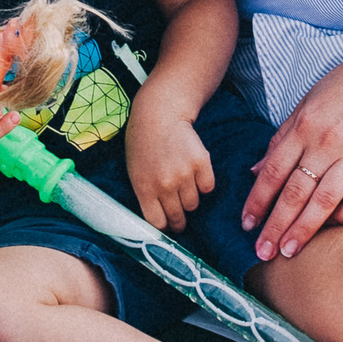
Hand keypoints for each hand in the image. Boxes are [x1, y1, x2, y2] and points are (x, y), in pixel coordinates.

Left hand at [124, 98, 214, 231]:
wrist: (159, 114)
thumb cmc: (143, 143)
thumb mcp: (135, 172)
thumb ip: (146, 195)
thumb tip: (160, 220)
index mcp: (144, 189)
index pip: (158, 223)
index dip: (164, 227)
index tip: (167, 225)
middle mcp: (165, 185)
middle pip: (178, 218)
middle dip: (179, 220)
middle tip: (180, 216)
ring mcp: (184, 174)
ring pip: (194, 204)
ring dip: (190, 199)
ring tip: (183, 185)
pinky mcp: (201, 163)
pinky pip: (208, 187)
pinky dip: (203, 184)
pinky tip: (194, 173)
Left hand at [242, 52, 342, 261]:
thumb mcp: (307, 102)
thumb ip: (282, 137)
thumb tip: (255, 170)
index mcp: (304, 126)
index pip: (273, 171)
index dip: (258, 201)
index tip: (246, 225)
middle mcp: (327, 142)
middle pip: (295, 192)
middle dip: (275, 225)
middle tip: (262, 252)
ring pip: (324, 200)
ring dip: (304, 229)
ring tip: (289, 252)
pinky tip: (331, 229)